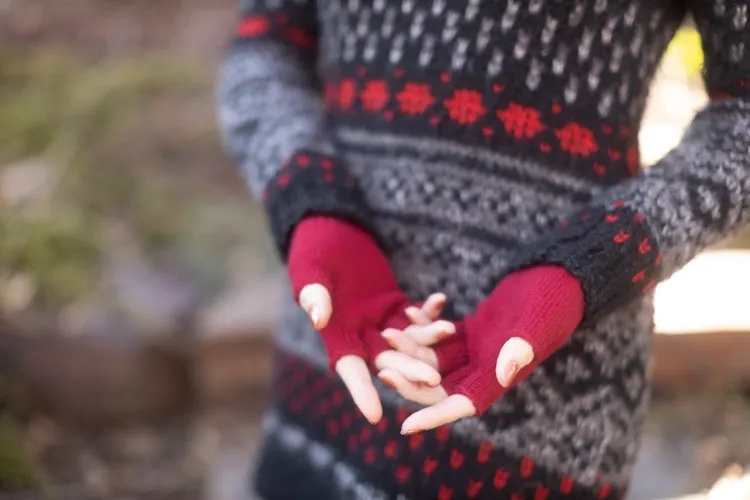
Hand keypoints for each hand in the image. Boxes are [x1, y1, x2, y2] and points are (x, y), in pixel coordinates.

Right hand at [288, 216, 447, 422]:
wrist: (330, 228)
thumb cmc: (313, 249)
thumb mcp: (310, 269)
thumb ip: (314, 293)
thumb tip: (319, 317)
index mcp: (335, 334)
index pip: (349, 369)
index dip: (361, 392)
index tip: (375, 416)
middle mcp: (359, 334)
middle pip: (387, 360)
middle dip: (410, 371)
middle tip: (435, 381)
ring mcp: (378, 320)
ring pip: (407, 340)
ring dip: (427, 339)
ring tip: (448, 331)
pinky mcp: (393, 305)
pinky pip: (415, 316)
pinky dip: (428, 311)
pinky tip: (442, 301)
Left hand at [377, 265, 584, 433]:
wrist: (559, 277)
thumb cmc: (555, 301)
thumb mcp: (539, 323)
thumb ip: (522, 347)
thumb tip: (504, 372)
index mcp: (501, 375)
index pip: (464, 404)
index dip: (435, 416)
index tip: (405, 426)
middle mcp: (486, 367)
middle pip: (441, 385)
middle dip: (411, 382)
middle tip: (382, 372)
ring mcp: (478, 349)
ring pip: (436, 359)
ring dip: (411, 350)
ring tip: (387, 333)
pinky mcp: (473, 330)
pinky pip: (441, 336)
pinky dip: (424, 327)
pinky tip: (408, 310)